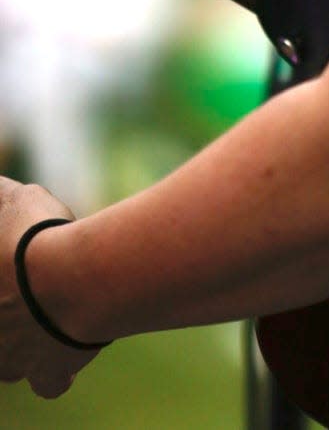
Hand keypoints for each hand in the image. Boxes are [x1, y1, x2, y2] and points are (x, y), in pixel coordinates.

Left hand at [0, 177, 100, 397]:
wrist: (71, 279)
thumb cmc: (33, 238)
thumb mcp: (14, 200)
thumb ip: (2, 196)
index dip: (6, 276)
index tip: (15, 266)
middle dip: (8, 311)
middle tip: (24, 288)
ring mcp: (11, 363)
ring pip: (7, 363)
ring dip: (20, 342)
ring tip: (42, 313)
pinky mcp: (47, 373)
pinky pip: (49, 383)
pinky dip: (55, 371)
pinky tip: (63, 350)